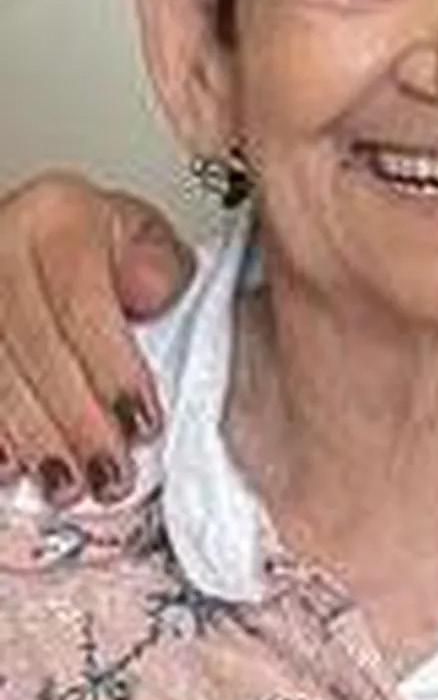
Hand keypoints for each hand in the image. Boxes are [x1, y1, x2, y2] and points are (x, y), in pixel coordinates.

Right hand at [0, 173, 194, 504]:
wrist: (32, 239)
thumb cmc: (96, 247)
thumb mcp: (143, 239)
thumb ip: (159, 265)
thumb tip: (150, 293)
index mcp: (58, 216)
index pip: (83, 304)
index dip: (114, 372)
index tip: (144, 423)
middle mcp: (1, 244)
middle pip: (35, 347)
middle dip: (77, 422)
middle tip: (112, 473)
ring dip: (35, 439)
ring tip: (71, 483)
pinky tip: (14, 467)